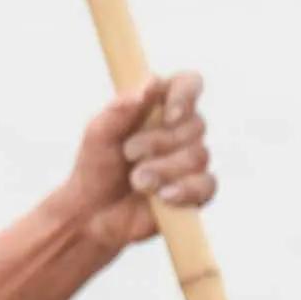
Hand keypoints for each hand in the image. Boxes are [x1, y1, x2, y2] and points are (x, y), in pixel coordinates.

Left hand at [60, 70, 214, 249]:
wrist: (94, 215)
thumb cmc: (96, 168)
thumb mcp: (98, 135)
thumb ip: (120, 108)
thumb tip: (150, 84)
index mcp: (159, 105)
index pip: (189, 83)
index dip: (186, 96)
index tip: (169, 116)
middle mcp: (180, 129)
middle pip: (195, 124)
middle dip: (160, 142)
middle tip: (129, 153)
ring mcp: (190, 161)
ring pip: (199, 156)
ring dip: (164, 169)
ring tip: (136, 181)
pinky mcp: (195, 192)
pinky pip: (206, 186)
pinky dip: (184, 191)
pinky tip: (163, 197)